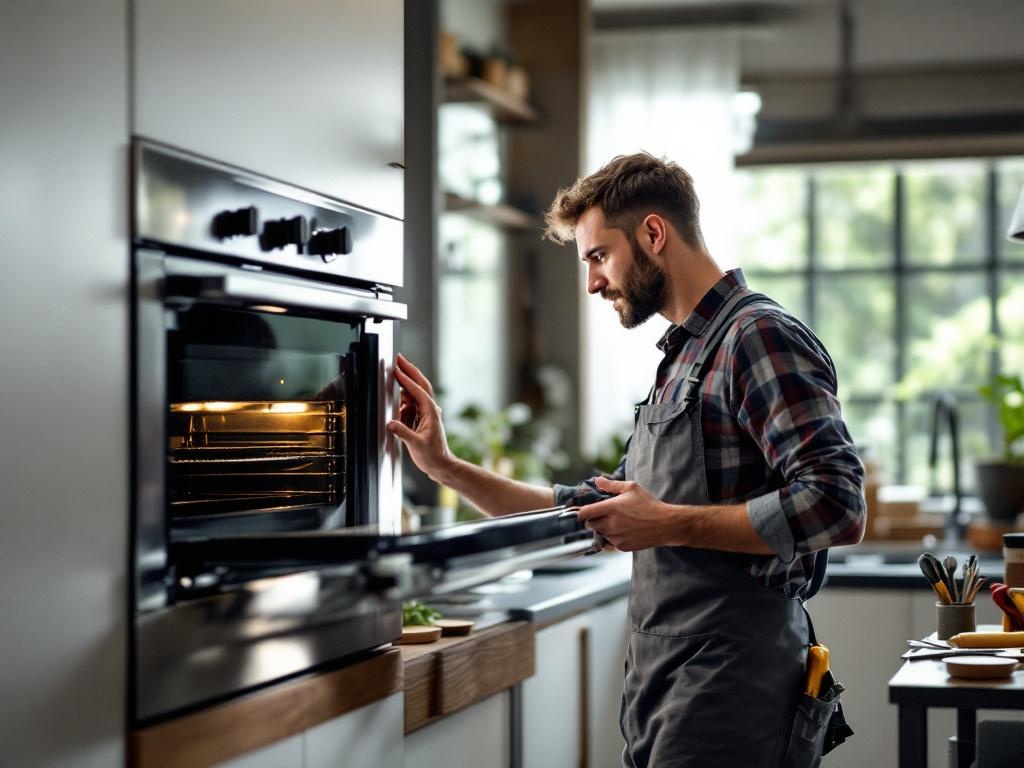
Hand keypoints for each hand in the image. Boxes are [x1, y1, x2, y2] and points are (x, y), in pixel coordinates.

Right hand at [385, 354, 455, 481]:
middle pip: (420, 384)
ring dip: (406, 383)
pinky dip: (404, 398)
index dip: (406, 379)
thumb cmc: (432, 456)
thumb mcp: (416, 445)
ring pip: (415, 393)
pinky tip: (398, 398)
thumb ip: (403, 433)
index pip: (417, 390)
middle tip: (398, 358)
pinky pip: (412, 404)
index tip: (396, 369)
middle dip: (409, 370)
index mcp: (431, 412)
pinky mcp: (422, 419)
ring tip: (395, 374)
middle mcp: (430, 409)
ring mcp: (427, 413)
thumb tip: (391, 424)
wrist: (440, 465)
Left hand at [575, 476, 679, 551]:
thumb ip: (611, 485)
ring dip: (603, 529)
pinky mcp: (622, 547)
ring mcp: (616, 537)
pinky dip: (613, 537)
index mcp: (611, 508)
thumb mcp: (631, 488)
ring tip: (617, 523)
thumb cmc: (649, 505)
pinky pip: (610, 543)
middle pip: (589, 525)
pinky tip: (624, 530)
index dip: (581, 512)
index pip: (585, 513)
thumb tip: (597, 480)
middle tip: (601, 516)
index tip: (584, 511)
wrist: (665, 524)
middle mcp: (611, 524)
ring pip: (599, 534)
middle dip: (592, 520)